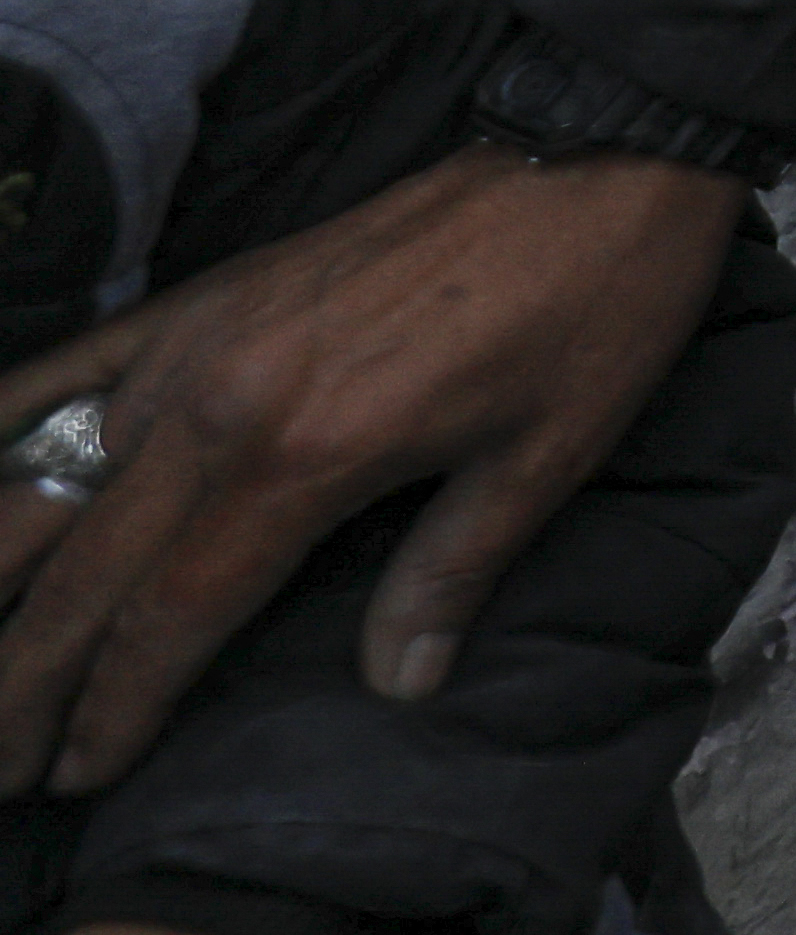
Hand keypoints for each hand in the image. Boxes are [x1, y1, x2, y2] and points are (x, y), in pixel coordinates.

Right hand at [0, 152, 741, 790]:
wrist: (597, 158)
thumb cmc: (591, 311)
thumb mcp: (547, 458)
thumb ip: (451, 574)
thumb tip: (401, 686)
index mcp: (307, 458)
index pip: (173, 616)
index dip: (117, 706)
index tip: (76, 776)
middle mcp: (223, 403)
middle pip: (89, 572)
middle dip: (29, 679)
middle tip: (1, 766)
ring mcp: (199, 340)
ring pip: (54, 483)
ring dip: (5, 585)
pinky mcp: (204, 294)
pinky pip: (73, 369)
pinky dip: (4, 429)